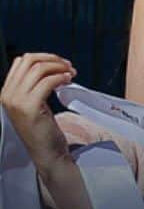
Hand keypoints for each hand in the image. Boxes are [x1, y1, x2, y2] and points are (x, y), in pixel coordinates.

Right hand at [0, 53, 75, 176]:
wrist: (46, 151)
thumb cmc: (42, 127)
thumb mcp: (32, 101)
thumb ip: (32, 84)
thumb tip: (47, 62)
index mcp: (7, 92)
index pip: (22, 61)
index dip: (44, 57)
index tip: (60, 64)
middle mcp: (7, 95)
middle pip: (30, 60)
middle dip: (53, 59)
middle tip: (68, 66)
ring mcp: (17, 102)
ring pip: (39, 68)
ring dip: (60, 67)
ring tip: (71, 74)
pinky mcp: (30, 108)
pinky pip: (48, 81)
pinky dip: (61, 77)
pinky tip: (68, 81)